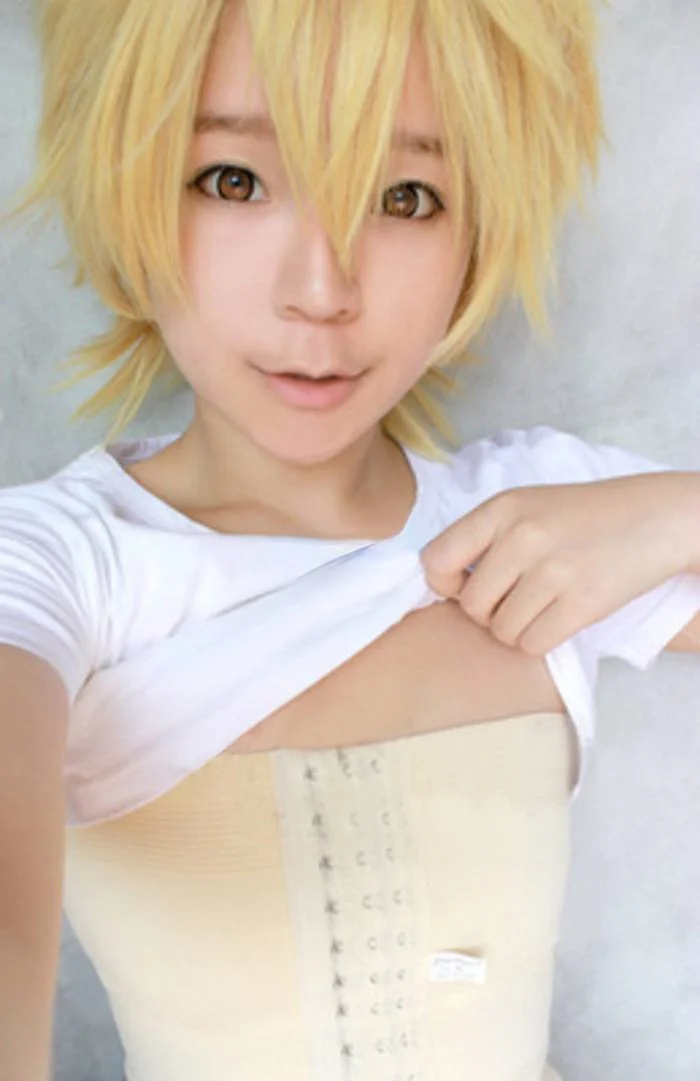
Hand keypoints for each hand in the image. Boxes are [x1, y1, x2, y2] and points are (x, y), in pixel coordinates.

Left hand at [421, 472, 698, 654]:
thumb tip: (439, 583)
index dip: (444, 583)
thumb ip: (482, 536)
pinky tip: (558, 617)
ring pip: (500, 631)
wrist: (653, 518)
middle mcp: (522, 537)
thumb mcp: (525, 506)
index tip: (465, 584)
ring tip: (540, 605)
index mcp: (501, 508)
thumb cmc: (581, 516)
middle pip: (470, 605)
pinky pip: (532, 644)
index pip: (436, 560)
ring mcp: (553, 571)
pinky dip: (541, 640)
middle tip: (514, 597)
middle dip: (487, 611)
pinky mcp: (582, 603)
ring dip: (516, 629)